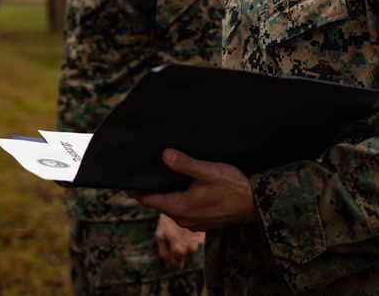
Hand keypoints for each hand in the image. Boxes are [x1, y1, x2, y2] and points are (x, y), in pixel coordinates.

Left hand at [131, 148, 255, 231]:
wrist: (255, 204)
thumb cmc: (233, 187)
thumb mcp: (207, 171)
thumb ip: (184, 164)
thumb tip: (164, 155)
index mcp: (180, 208)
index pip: (148, 200)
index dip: (134, 190)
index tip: (124, 180)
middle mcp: (183, 219)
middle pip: (158, 204)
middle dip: (148, 190)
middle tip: (140, 173)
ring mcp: (193, 222)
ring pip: (170, 207)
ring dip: (163, 194)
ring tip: (159, 176)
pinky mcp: (202, 221)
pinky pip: (182, 210)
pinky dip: (176, 199)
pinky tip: (181, 186)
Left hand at [154, 213, 203, 270]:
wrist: (183, 202)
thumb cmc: (168, 219)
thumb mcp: (160, 234)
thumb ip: (163, 252)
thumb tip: (167, 265)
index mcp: (180, 250)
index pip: (177, 266)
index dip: (171, 264)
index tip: (168, 260)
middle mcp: (192, 249)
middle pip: (184, 257)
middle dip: (177, 252)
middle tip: (172, 239)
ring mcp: (199, 242)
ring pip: (191, 249)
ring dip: (185, 244)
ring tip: (178, 232)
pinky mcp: (204, 234)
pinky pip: (196, 241)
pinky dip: (191, 237)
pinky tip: (185, 229)